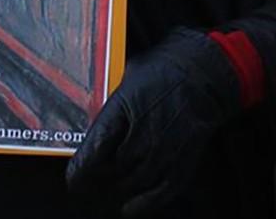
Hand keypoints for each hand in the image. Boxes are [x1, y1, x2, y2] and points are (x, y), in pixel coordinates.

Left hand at [66, 27, 240, 216]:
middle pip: (112, 169)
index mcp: (123, 106)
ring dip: (118, 190)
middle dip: (98, 179)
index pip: (96, 147)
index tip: (74, 180)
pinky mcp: (183, 159)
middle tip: (92, 181)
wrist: (201, 73)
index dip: (81, 169)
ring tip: (110, 189)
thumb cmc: (161, 70)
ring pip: (133, 182)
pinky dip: (144, 204)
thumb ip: (111, 99)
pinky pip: (161, 191)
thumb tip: (88, 110)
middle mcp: (143, 131)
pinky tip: (131, 208)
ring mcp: (164, 148)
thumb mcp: (127, 74)